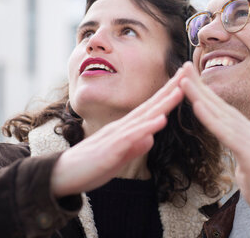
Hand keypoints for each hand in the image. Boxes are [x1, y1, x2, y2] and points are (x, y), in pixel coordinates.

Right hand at [50, 70, 183, 196]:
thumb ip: (134, 147)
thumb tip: (151, 138)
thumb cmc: (90, 166)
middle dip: (170, 89)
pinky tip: (161, 120)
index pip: (151, 108)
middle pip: (151, 105)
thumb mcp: (118, 157)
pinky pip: (132, 138)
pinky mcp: (111, 150)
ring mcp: (117, 136)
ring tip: (180, 90)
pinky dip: (147, 128)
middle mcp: (122, 127)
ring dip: (163, 103)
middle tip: (188, 72)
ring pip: (144, 117)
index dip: (168, 94)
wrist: (61, 177)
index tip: (184, 81)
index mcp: (126, 128)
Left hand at [179, 62, 249, 211]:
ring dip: (200, 96)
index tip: (190, 79)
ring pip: (221, 114)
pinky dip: (210, 119)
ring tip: (183, 80)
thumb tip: (238, 162)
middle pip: (221, 105)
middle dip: (200, 85)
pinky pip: (226, 134)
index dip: (206, 94)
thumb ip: (242, 158)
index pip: (223, 110)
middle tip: (183, 66)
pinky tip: (197, 106)